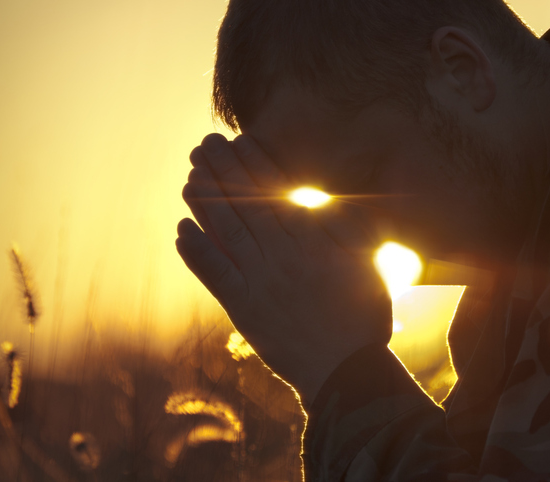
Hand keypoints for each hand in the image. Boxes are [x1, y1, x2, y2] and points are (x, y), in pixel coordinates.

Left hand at [176, 133, 392, 403]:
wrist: (345, 370)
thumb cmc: (364, 316)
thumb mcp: (367, 264)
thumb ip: (343, 229)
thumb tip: (315, 203)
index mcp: (310, 242)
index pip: (275, 193)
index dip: (254, 165)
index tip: (239, 141)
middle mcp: (279, 256)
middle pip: (245, 206)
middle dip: (224, 172)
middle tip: (204, 145)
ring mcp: (258, 283)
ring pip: (225, 233)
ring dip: (204, 203)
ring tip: (189, 176)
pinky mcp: (243, 309)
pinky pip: (214, 275)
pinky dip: (196, 252)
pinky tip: (182, 230)